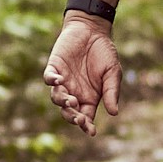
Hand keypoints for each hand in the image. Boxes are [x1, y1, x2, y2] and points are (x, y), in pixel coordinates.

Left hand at [43, 17, 121, 135]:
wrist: (93, 30)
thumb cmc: (105, 52)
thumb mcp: (112, 73)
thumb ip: (112, 92)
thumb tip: (114, 113)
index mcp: (89, 97)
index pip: (86, 117)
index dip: (87, 125)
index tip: (91, 131)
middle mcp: (74, 92)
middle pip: (69, 112)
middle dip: (73, 117)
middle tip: (78, 118)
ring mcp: (63, 81)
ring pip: (57, 98)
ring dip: (63, 101)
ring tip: (71, 100)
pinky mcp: (54, 67)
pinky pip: (48, 78)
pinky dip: (52, 81)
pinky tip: (60, 80)